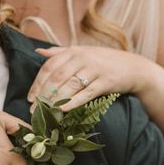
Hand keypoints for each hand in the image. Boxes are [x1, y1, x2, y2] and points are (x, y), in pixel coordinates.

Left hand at [27, 46, 153, 110]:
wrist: (133, 67)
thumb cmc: (103, 60)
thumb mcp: (82, 51)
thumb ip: (59, 52)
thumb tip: (38, 51)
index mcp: (73, 51)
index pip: (49, 66)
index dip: (38, 83)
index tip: (30, 98)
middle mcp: (82, 58)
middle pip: (57, 77)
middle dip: (43, 94)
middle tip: (34, 110)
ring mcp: (94, 70)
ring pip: (69, 86)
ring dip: (55, 101)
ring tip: (46, 113)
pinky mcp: (104, 82)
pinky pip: (86, 94)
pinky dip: (73, 102)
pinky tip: (63, 110)